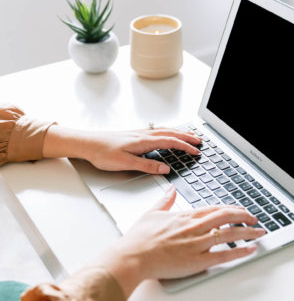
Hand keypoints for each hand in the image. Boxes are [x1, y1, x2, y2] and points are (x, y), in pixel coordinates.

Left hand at [43, 125, 200, 173]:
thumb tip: (165, 169)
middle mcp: (143, 135)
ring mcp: (139, 133)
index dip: (185, 146)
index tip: (196, 151)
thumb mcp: (125, 163)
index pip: (170, 142)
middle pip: (171, 133)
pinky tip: (168, 134)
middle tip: (200, 141)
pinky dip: (168, 131)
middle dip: (187, 137)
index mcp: (143, 141)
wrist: (87, 143)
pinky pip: (157, 131)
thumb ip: (146, 166)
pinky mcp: (134, 135)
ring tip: (189, 136)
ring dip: (179, 133)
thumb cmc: (102, 153)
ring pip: (164, 131)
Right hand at [99, 187, 264, 297]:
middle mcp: (195, 227)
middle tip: (255, 219)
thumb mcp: (152, 213)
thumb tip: (171, 190)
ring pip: (230, 234)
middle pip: (227, 217)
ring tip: (259, 232)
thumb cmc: (139, 239)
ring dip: (248, 232)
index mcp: (185, 216)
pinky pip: (225, 254)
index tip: (240, 210)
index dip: (231, 209)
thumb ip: (165, 201)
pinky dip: (240, 251)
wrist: (133, 257)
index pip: (215, 209)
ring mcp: (198, 244)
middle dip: (244, 217)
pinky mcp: (197, 260)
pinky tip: (250, 249)